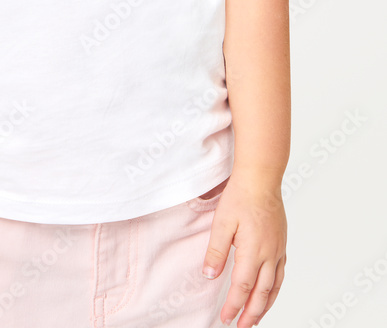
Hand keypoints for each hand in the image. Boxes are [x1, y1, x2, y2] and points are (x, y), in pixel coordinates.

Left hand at [201, 171, 286, 326]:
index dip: (233, 306)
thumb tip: (209, 276)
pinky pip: (281, 274)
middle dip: (251, 313)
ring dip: (265, 305)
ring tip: (255, 318)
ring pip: (274, 287)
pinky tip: (269, 293)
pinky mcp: (281, 244)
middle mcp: (269, 254)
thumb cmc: (241, 196)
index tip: (225, 318)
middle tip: (241, 327)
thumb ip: (216, 251)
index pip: (242, 287)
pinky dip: (275, 290)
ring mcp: (278, 250)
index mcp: (253, 250)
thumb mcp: (222, 223)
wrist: (261, 178)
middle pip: (261, 293)